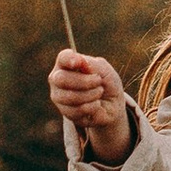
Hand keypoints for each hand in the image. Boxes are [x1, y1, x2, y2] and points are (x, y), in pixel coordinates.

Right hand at [50, 49, 133, 164]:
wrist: (112, 107)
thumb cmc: (109, 84)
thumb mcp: (107, 72)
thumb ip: (93, 66)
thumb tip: (81, 63)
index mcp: (69, 63)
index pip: (63, 57)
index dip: (69, 60)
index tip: (80, 63)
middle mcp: (59, 78)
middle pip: (60, 78)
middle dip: (83, 83)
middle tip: (98, 84)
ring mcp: (58, 96)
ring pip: (64, 97)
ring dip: (87, 97)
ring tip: (98, 96)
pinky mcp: (64, 112)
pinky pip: (72, 111)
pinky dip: (87, 109)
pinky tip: (93, 107)